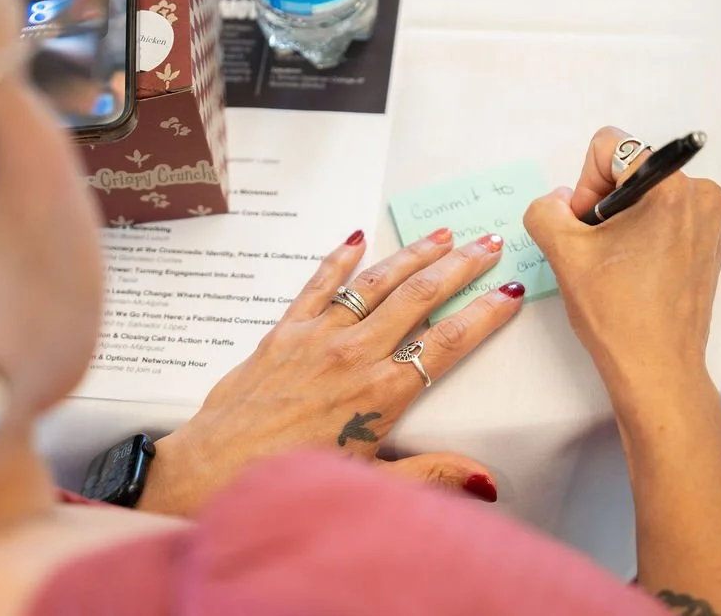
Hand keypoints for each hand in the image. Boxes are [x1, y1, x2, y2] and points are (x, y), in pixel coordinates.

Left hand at [140, 230, 525, 515]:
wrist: (213, 469)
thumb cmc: (287, 480)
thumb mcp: (368, 484)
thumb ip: (430, 476)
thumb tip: (485, 480)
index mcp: (380, 394)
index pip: (447, 343)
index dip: (484, 316)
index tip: (507, 293)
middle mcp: (353, 355)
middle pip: (417, 299)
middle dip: (458, 268)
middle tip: (487, 243)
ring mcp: (316, 337)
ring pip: (374, 284)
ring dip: (411, 256)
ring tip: (440, 236)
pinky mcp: (283, 332)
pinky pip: (317, 285)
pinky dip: (338, 259)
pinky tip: (357, 238)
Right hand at [523, 127, 720, 421]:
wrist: (657, 369)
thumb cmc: (615, 312)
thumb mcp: (563, 253)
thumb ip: (546, 210)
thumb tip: (561, 202)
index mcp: (670, 186)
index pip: (609, 147)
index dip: (585, 185)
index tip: (586, 227)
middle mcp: (701, 194)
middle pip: (629, 171)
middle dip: (604, 205)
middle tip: (596, 252)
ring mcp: (712, 221)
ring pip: (647, 197)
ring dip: (622, 222)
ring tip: (616, 266)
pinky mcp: (711, 245)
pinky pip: (666, 219)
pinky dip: (644, 236)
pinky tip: (635, 273)